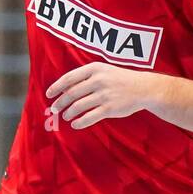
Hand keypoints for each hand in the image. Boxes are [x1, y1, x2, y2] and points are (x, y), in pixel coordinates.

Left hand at [45, 62, 162, 129]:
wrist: (143, 88)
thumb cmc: (119, 79)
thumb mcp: (103, 71)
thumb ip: (85, 78)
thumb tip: (63, 90)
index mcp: (94, 69)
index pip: (69, 78)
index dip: (56, 87)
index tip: (48, 94)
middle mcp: (98, 80)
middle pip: (71, 93)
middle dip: (60, 102)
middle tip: (55, 108)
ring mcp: (104, 95)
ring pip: (78, 106)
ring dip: (69, 113)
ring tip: (66, 116)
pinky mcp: (110, 109)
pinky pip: (89, 117)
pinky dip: (79, 122)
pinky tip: (75, 124)